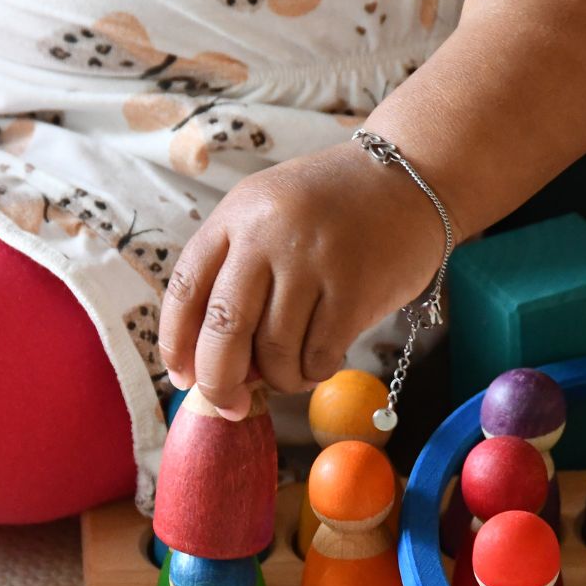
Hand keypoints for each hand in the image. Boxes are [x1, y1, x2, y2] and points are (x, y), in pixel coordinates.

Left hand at [158, 140, 449, 419]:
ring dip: (278, 378)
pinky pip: (319, 355)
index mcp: (237, 214)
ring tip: (290, 373)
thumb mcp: (271, 215)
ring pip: (274, 351)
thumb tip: (214, 362)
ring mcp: (312, 260)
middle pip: (223, 327)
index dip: (176, 342)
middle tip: (228, 406)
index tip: (183, 377)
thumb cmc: (333, 208)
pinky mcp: (354, 289)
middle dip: (219, 381)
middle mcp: (268, 234)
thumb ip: (238, 273)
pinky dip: (313, 373)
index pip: (186, 288)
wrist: (410, 178)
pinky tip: (319, 362)